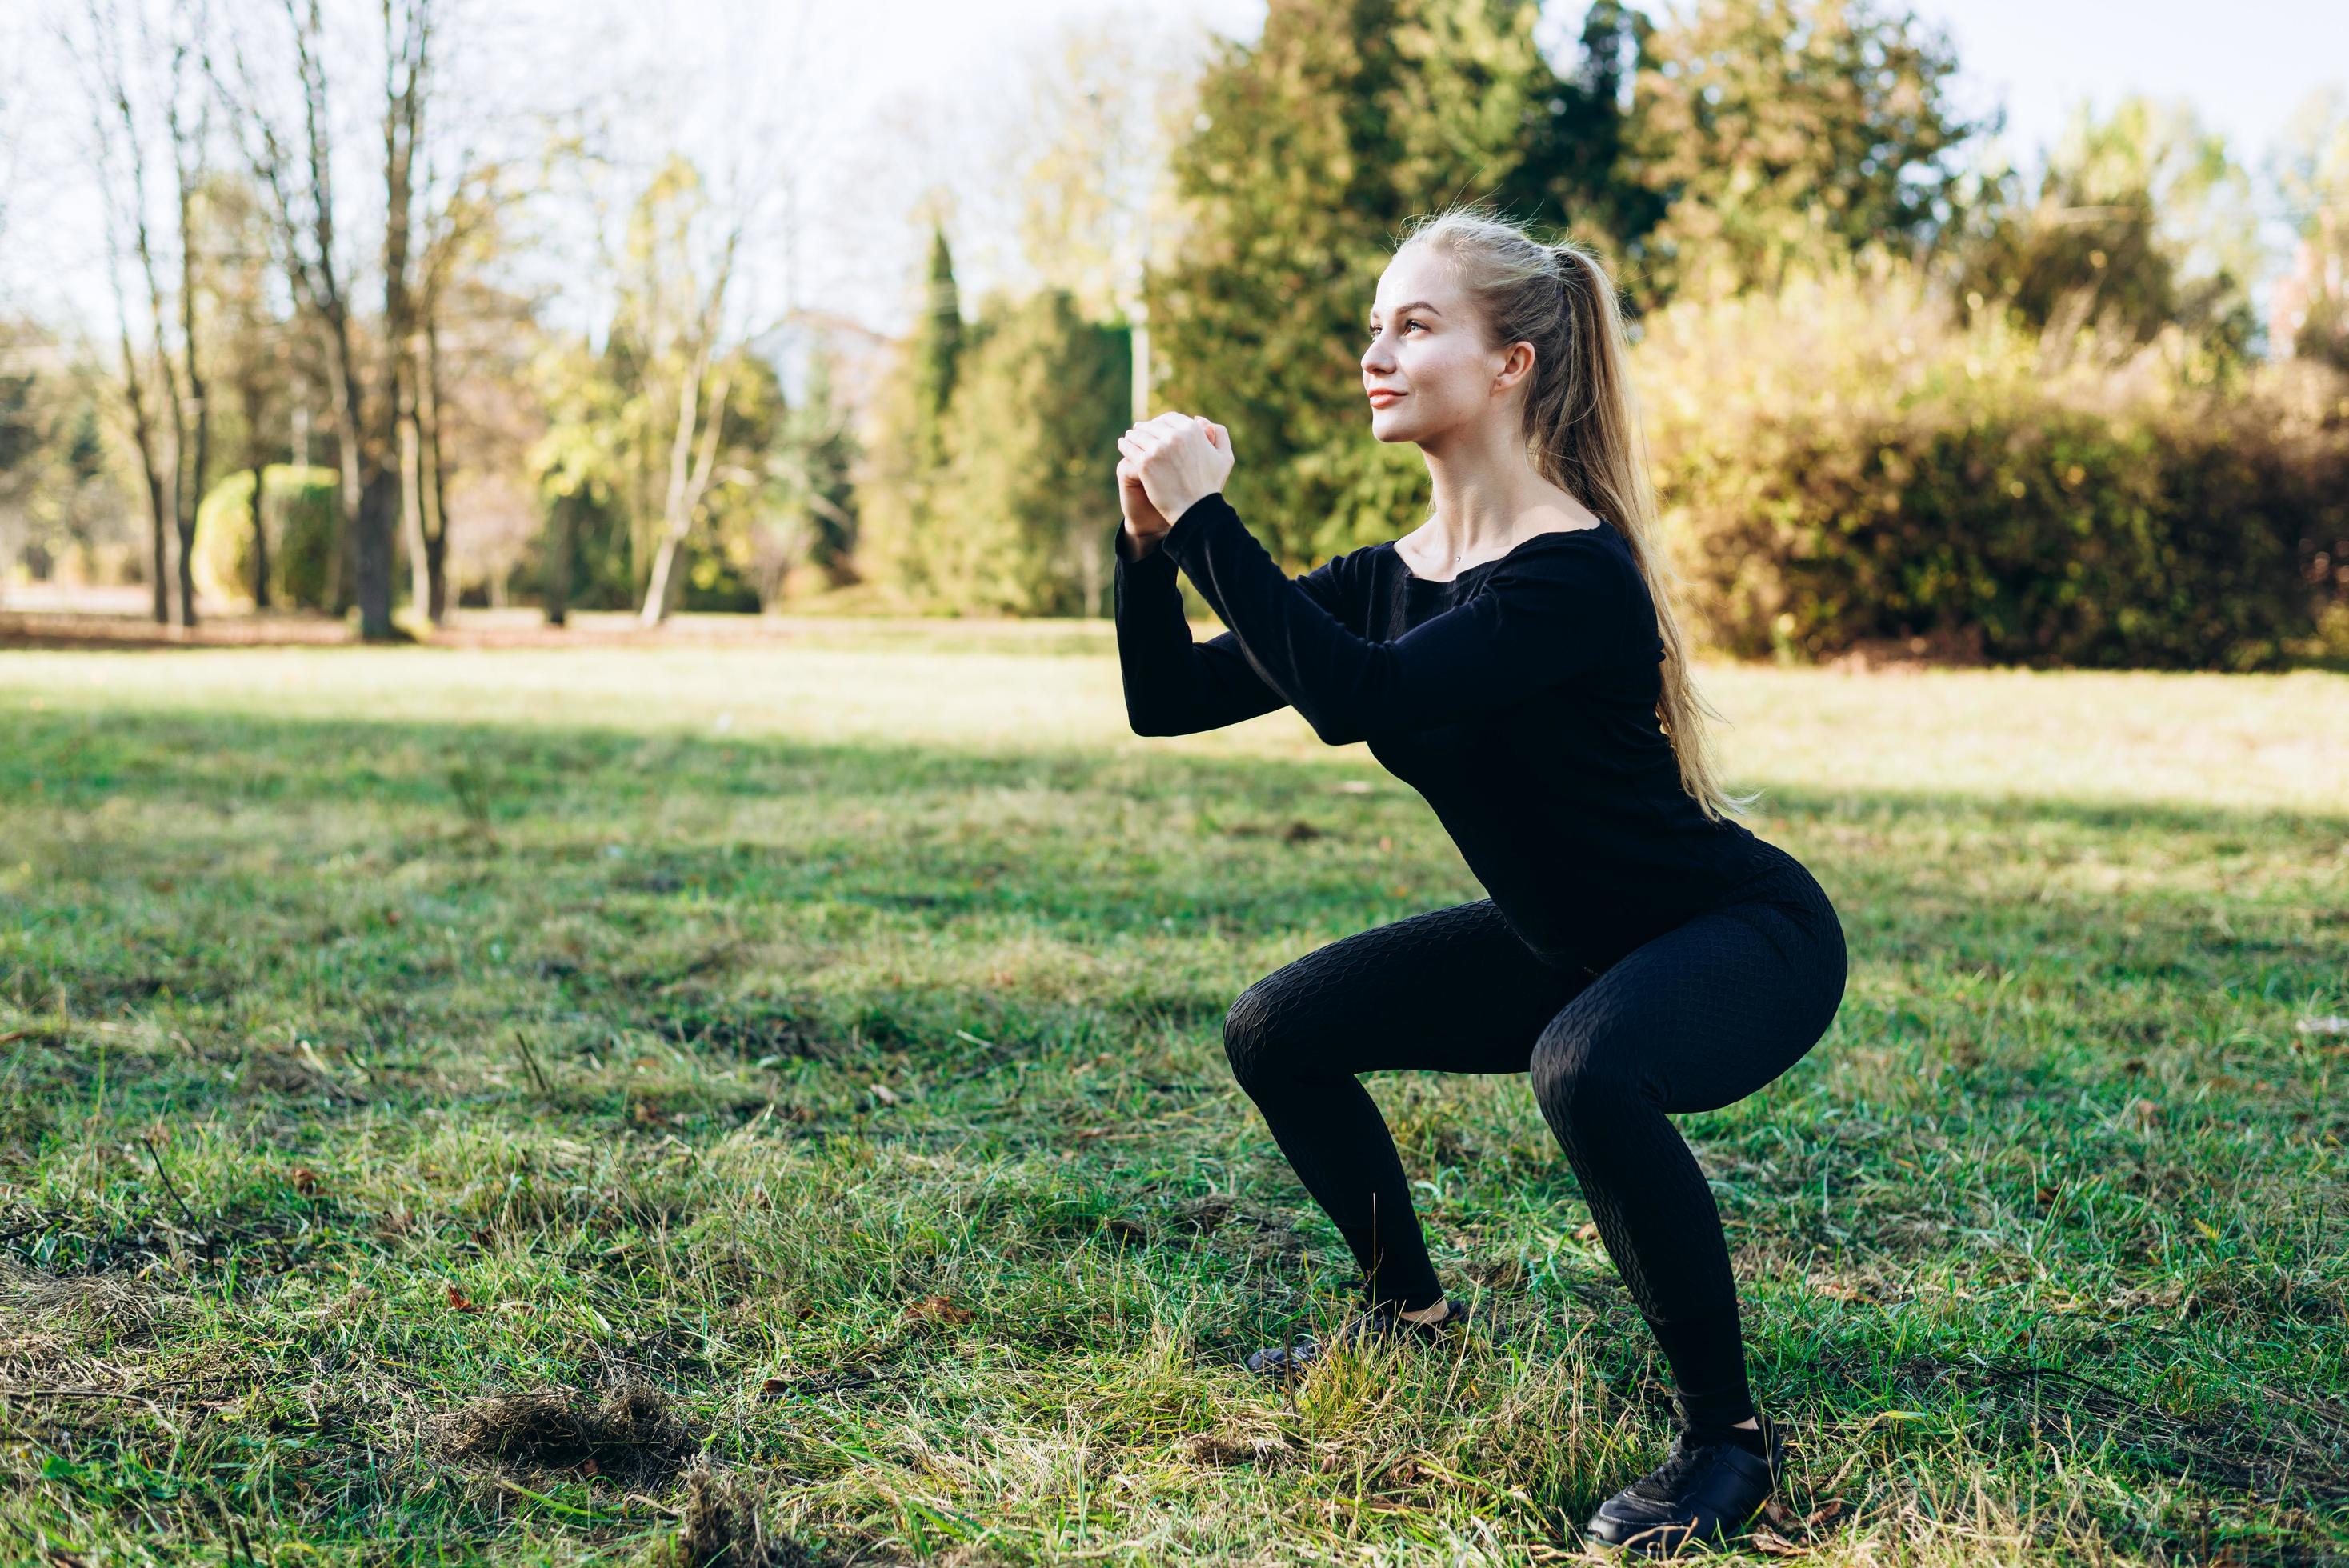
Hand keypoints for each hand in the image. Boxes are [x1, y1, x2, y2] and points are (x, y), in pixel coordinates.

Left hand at [1116, 412, 1232, 526]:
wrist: (1196, 510)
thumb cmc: (1210, 486)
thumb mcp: (1224, 458)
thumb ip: (1219, 435)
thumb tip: (1200, 420)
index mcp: (1192, 430)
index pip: (1170, 418)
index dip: (1161, 421)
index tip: (1155, 426)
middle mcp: (1174, 436)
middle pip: (1153, 426)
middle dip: (1145, 427)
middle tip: (1138, 430)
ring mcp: (1158, 450)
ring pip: (1139, 436)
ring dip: (1133, 435)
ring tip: (1129, 437)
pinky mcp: (1145, 464)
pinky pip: (1130, 449)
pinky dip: (1125, 445)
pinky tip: (1123, 444)